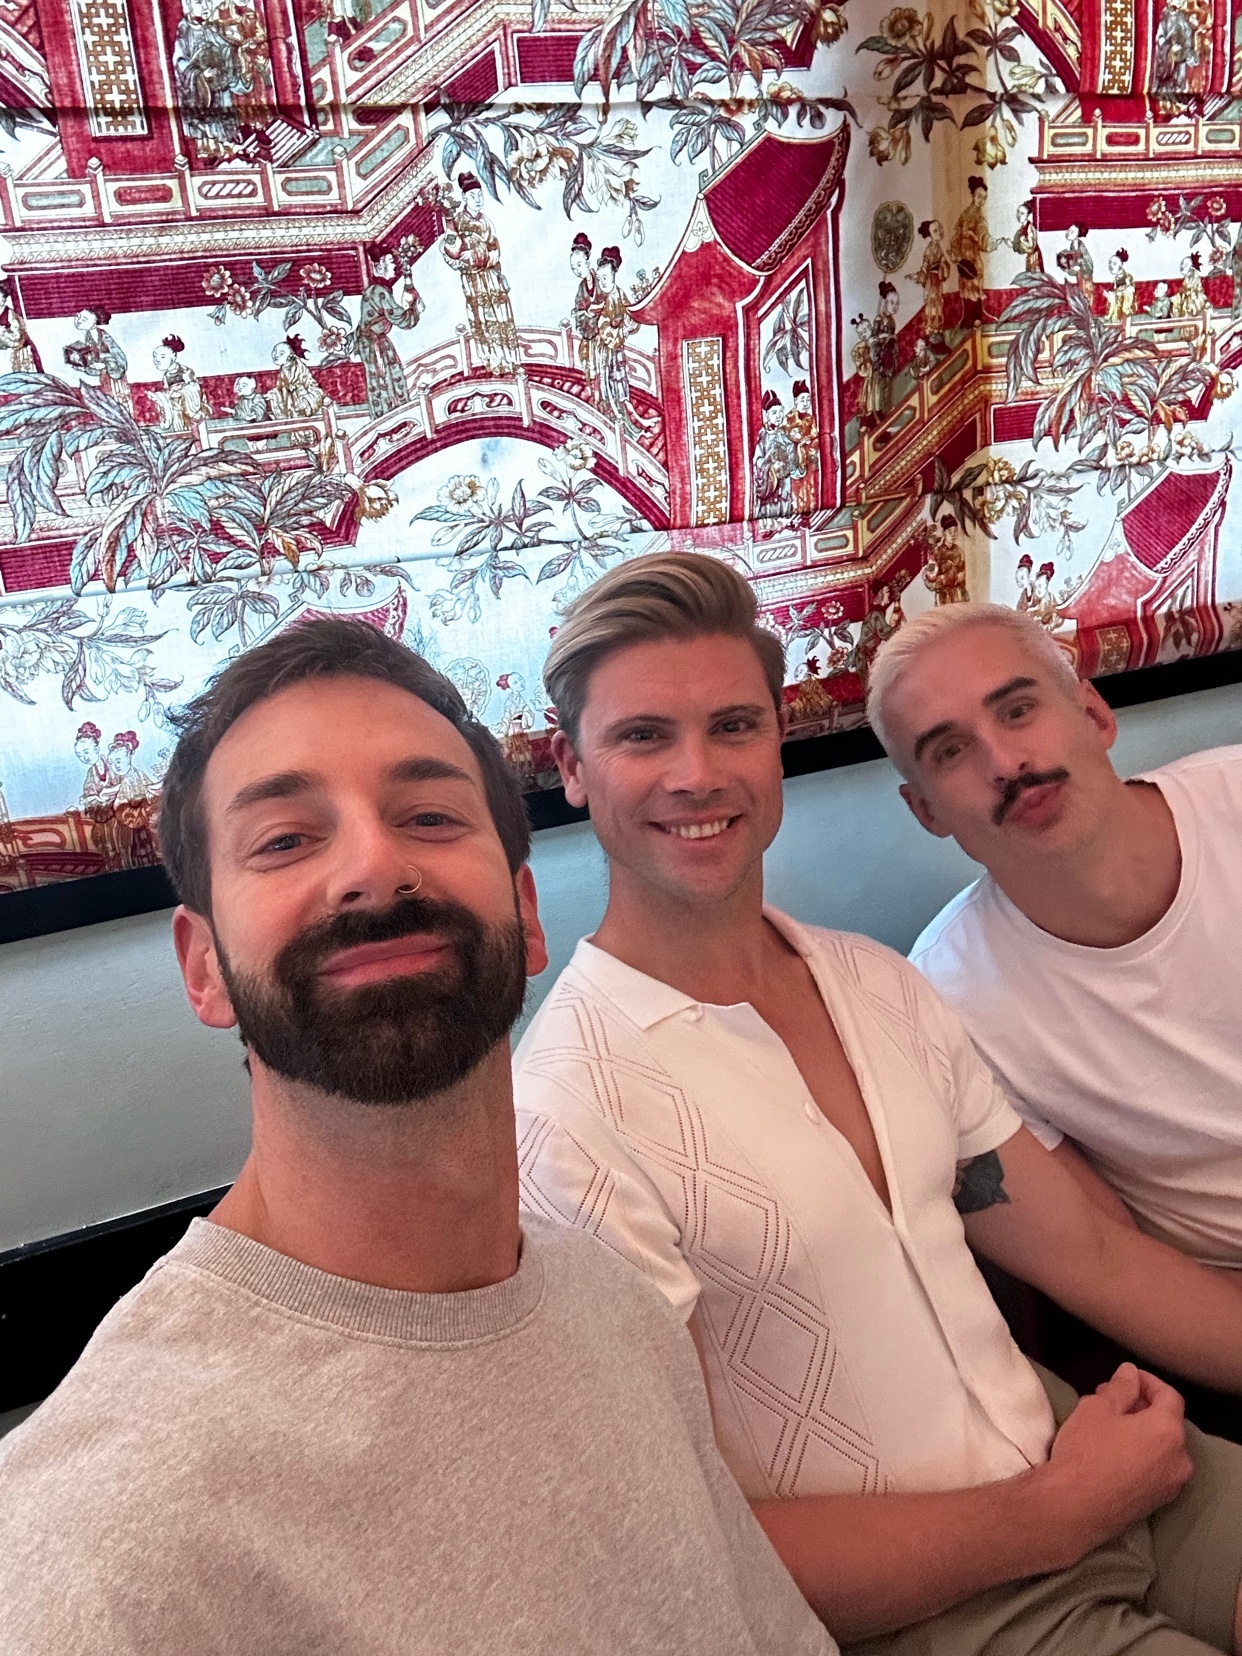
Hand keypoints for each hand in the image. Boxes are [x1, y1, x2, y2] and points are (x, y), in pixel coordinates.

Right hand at [1035, 1364, 1192, 1567]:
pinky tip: (1114, 1452)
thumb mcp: (1097, 1408)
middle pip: (1167, 1422)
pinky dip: (1141, 1454)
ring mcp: (1171, 1486)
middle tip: (1110, 1398)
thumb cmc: (1085, 1451)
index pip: (1170, 1396)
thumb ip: (1121, 1387)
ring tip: (1109, 1425)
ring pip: (1161, 1447)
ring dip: (1141, 1431)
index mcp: (1168, 1431)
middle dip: (1141, 1406)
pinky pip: (1155, 1468)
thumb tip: (1131, 1373)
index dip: (1148, 1381)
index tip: (1125, 1376)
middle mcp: (1179, 1460)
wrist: (1074, 1508)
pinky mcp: (1157, 1503)